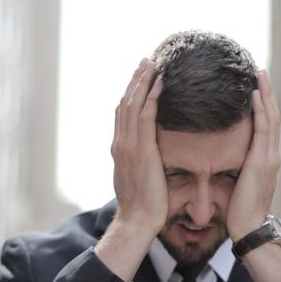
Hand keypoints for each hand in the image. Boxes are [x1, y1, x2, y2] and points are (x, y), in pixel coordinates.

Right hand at [109, 58, 165, 234]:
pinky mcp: (141, 150)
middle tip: (146, 61)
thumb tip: (151, 157)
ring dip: (143, 82)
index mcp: (120, 149)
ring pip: (134, 105)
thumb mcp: (139, 178)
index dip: (131, 93)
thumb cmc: (143, 205)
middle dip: (136, 80)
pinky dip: (152, 98)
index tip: (140, 78)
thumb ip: (142, 163)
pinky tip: (160, 84)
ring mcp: (128, 146)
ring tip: (153, 64)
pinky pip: (146, 117)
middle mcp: (120, 143)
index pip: (123, 114)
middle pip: (126, 103)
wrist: (137, 220)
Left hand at [227, 70, 280, 240]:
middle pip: (272, 115)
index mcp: (265, 159)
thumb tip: (225, 159)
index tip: (256, 86)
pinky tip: (255, 95)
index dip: (263, 104)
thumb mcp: (239, 184)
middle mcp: (272, 155)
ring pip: (271, 118)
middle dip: (267, 92)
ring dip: (266, 94)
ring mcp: (270, 158)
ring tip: (260, 75)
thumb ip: (237, 168)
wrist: (250, 228)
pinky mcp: (263, 162)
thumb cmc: (241, 211)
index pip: (266, 125)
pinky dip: (261, 110)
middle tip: (261, 70)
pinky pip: (263, 130)